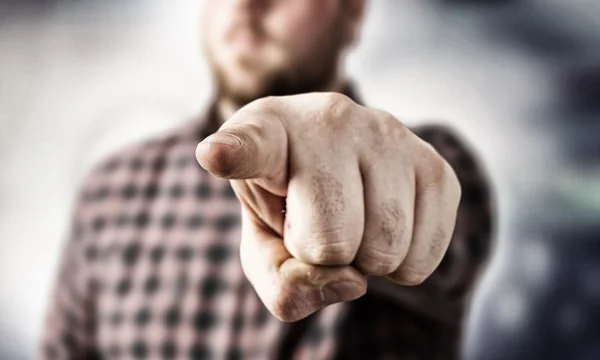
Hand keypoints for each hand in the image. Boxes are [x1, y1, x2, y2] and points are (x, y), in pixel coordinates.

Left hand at [196, 93, 460, 321]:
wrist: (339, 167)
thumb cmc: (291, 206)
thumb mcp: (263, 244)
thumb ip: (281, 280)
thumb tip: (351, 281)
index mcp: (266, 133)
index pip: (249, 145)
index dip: (233, 154)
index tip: (217, 155)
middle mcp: (331, 120)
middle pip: (331, 240)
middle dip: (323, 255)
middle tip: (318, 223)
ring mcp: (388, 135)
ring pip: (385, 248)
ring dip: (365, 260)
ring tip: (353, 221)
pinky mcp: (433, 165)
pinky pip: (424, 256)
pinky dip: (402, 266)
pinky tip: (385, 228)